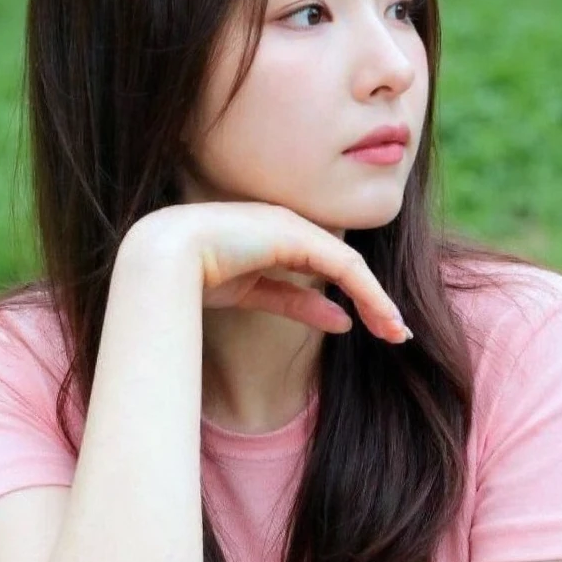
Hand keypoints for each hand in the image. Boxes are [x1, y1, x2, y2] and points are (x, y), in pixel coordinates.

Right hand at [118, 201, 411, 342]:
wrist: (163, 257)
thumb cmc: (192, 276)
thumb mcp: (252, 295)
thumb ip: (293, 302)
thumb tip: (340, 322)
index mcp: (273, 236)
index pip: (325, 266)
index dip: (354, 297)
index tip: (375, 328)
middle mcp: (289, 226)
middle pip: (344, 267)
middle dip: (375, 301)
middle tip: (398, 334)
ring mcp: (293, 228)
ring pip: (349, 268)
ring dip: (377, 301)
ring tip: (396, 332)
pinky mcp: (297, 236)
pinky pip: (343, 267)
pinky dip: (366, 293)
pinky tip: (379, 316)